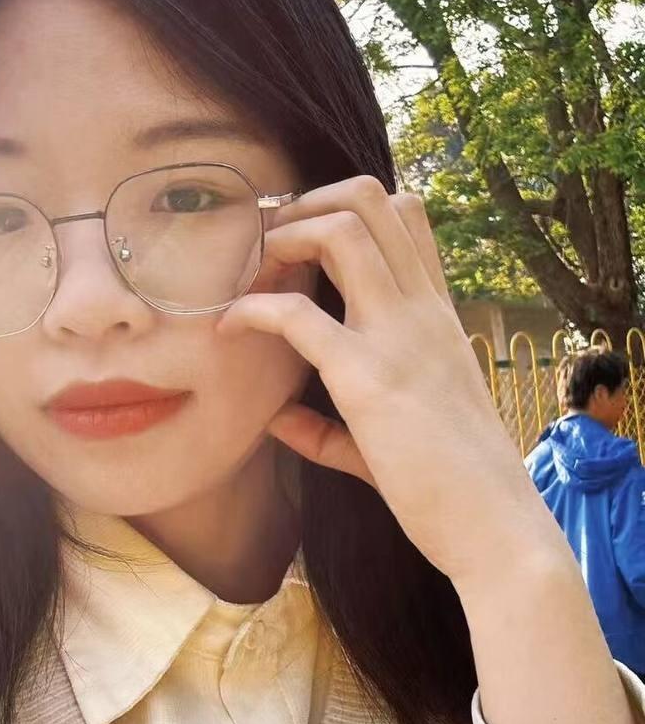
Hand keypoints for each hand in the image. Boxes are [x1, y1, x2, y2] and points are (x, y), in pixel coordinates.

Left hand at [215, 175, 559, 588]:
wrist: (494, 525)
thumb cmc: (449, 487)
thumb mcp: (391, 440)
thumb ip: (330, 426)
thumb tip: (276, 419)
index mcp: (436, 314)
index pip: (405, 214)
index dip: (343, 206)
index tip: (298, 242)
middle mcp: (422, 309)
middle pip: (370, 198)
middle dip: (305, 202)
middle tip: (266, 243)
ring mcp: (399, 335)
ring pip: (342, 229)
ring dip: (284, 236)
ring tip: (251, 271)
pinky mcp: (367, 378)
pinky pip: (296, 314)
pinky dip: (252, 310)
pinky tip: (229, 330)